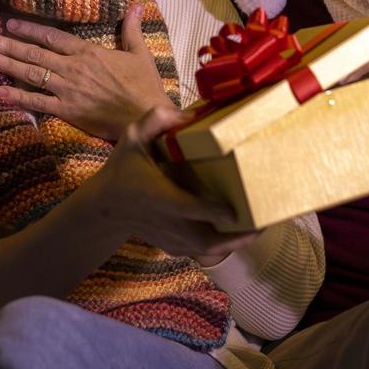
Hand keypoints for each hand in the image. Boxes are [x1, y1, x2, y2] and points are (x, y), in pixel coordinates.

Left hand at [0, 5, 167, 139]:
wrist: (146, 117)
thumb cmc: (145, 86)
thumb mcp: (141, 53)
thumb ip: (132, 29)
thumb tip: (137, 4)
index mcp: (89, 52)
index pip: (52, 37)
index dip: (29, 29)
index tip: (10, 24)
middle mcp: (73, 68)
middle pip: (35, 54)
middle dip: (9, 45)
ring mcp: (68, 89)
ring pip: (32, 74)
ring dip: (8, 65)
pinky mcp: (67, 110)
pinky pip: (37, 101)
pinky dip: (18, 96)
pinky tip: (0, 90)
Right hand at [77, 106, 260, 260]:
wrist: (105, 208)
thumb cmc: (123, 170)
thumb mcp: (132, 137)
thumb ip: (157, 119)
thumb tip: (191, 115)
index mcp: (158, 195)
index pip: (187, 208)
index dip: (212, 211)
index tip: (234, 210)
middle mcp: (167, 222)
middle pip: (206, 241)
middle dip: (237, 238)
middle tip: (263, 223)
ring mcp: (170, 239)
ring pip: (208, 251)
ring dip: (235, 244)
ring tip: (259, 228)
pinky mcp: (174, 247)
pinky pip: (203, 253)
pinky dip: (223, 248)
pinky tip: (240, 235)